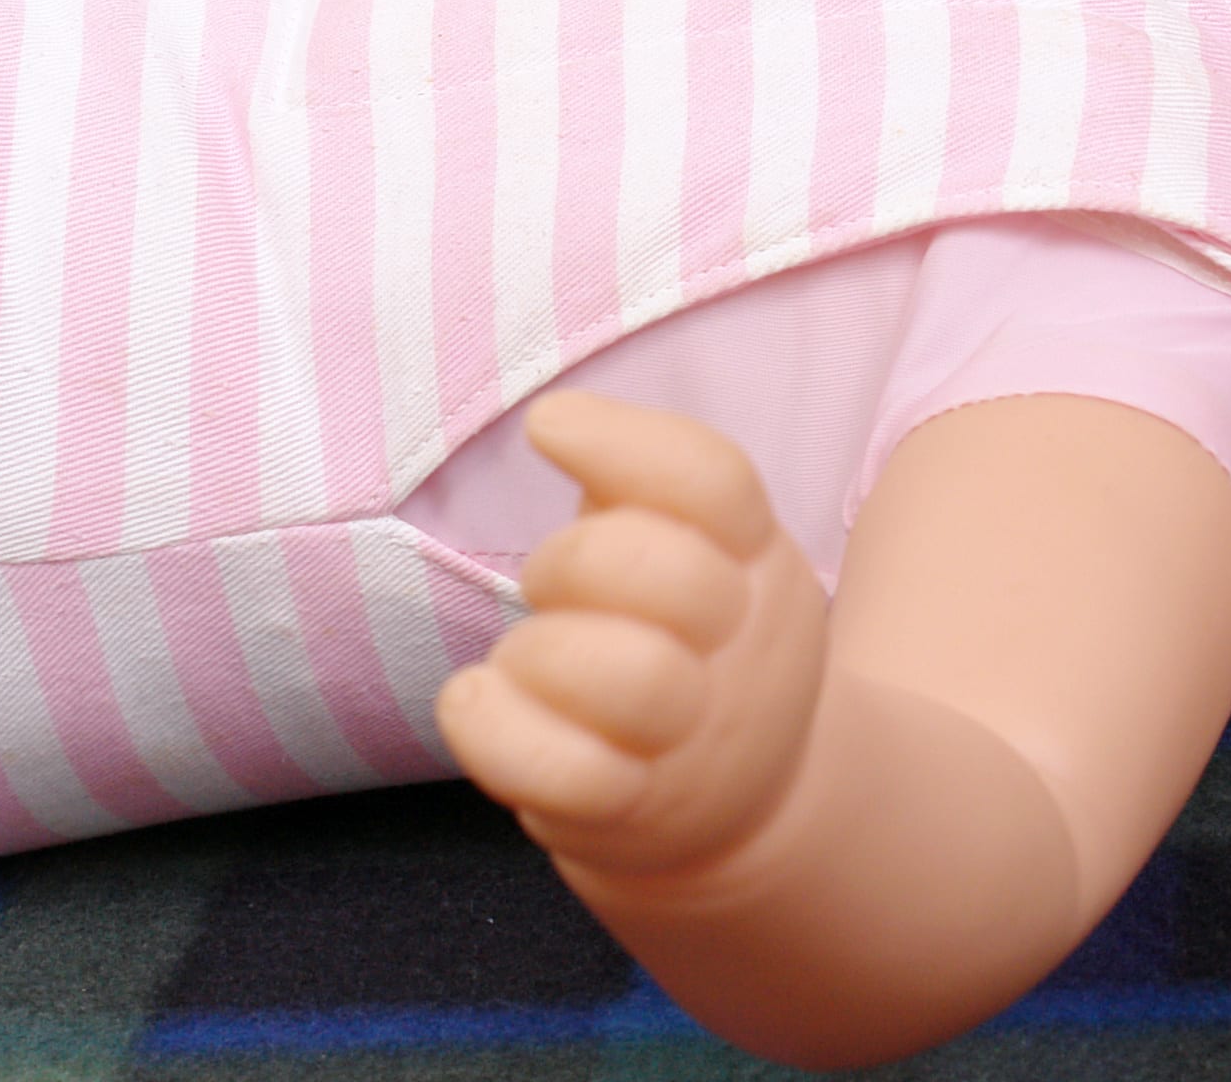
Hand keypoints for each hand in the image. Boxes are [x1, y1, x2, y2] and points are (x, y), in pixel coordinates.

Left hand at [434, 391, 832, 886]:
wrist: (750, 806)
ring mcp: (694, 736)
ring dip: (542, 653)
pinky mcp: (635, 810)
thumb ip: (635, 483)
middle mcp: (741, 644)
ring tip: (525, 659)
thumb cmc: (682, 640)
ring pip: (628, 679)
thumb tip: (558, 420)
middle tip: (547, 586)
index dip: (624, 440)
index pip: (715, 481)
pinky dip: (498, 731)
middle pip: (662, 573)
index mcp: (755, 556)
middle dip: (572, 565)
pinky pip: (568, 775)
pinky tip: (476, 700)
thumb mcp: (696, 549)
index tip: (547, 426)